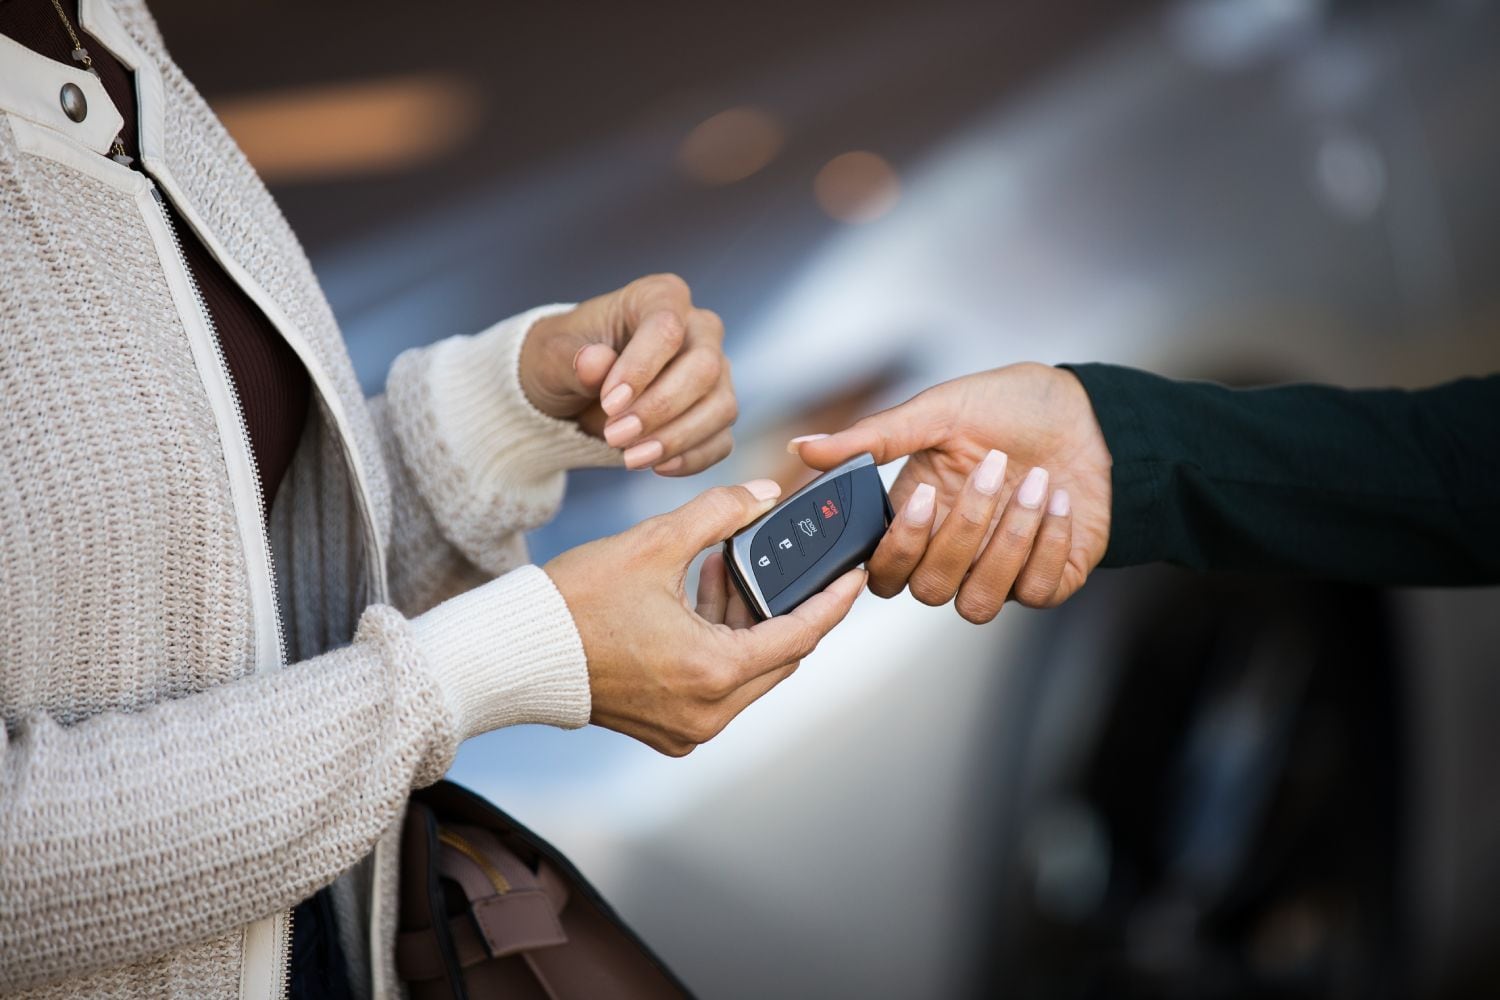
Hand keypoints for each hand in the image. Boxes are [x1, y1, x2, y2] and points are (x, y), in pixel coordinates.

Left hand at [519, 273, 736, 475]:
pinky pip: (720, 440)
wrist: (573, 394)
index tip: (608, 403)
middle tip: (615, 435)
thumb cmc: (565, 360)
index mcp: (660, 297)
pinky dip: (691, 458)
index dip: (641, 368)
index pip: (667, 327)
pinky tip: (655, 466)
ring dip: (676, 438)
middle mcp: (699, 330)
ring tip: (630, 458)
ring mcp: (715, 373)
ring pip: (720, 407)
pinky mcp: (715, 413)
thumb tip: (594, 362)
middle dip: (660, 408)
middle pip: (704, 368)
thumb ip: (571, 359)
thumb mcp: (551, 356)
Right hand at [544, 480, 864, 754]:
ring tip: (723, 567)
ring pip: (747, 671)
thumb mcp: (653, 543)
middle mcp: (706, 713)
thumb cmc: (575, 601)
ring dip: (747, 622)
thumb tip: (763, 494)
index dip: (831, 602)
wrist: (515, 652)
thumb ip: (718, 513)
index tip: (854, 577)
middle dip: (783, 606)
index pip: (799, 636)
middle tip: (785, 562)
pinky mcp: (666, 729)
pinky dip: (719, 645)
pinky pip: (716, 685)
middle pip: (778, 657)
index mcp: (712, 673)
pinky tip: (700, 597)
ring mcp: (686, 728)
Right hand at [790, 363, 1110, 622]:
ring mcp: (998, 572)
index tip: (922, 498)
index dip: (896, 550)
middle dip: (963, 529)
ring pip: (978, 602)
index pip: (882, 571)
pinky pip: (1036, 592)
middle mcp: (952, 554)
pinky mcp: (1048, 580)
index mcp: (916, 519)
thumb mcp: (938, 411)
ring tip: (1037, 481)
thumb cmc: (1011, 408)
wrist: (1089, 412)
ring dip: (1007, 542)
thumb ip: (871, 438)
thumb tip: (802, 448)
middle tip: (991, 467)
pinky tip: (1061, 498)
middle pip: (929, 588)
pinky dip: (1049, 545)